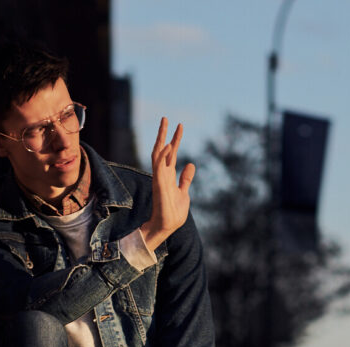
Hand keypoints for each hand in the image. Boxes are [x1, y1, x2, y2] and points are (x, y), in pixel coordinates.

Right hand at [139, 117, 194, 252]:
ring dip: (162, 139)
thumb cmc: (174, 212)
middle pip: (162, 149)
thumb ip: (185, 179)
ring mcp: (160, 178)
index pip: (171, 154)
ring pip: (158, 154)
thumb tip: (191, 165)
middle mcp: (162, 174)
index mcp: (168, 175)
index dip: (175, 139)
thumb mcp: (184, 192)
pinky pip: (159, 167)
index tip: (179, 126)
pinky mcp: (159, 185)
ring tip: (166, 123)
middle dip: (164, 133)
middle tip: (166, 117)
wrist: (167, 226)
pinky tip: (169, 145)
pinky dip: (163, 156)